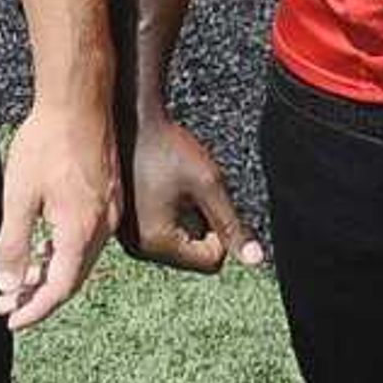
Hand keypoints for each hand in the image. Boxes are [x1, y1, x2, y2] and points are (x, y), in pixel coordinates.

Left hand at [0, 91, 117, 331]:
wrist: (79, 101)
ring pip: (80, 259)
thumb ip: (13, 244)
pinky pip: (87, 239)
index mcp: (81, 230)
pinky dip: (63, 252)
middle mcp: (102, 226)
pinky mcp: (108, 198)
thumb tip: (9, 285)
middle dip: (38, 296)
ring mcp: (109, 212)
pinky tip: (42, 250)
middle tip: (6, 304)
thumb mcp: (19, 196)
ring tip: (19, 282)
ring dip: (50, 274)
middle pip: (73, 277)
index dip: (35, 309)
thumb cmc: (47, 142)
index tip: (11, 320)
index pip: (60, 287)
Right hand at [119, 110, 264, 273]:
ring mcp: (129, 238)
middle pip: (193, 254)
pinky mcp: (126, 226)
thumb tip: (256, 260)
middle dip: (201, 225)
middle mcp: (139, 248)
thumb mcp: (208, 184)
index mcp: (157, 243)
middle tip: (190, 191)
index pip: (210, 262)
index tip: (210, 200)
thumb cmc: (166, 147)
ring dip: (186, 219)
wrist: (128, 120)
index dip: (221, 232)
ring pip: (179, 243)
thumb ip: (232, 224)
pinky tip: (162, 188)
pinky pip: (161, 232)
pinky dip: (170, 214)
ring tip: (174, 187)